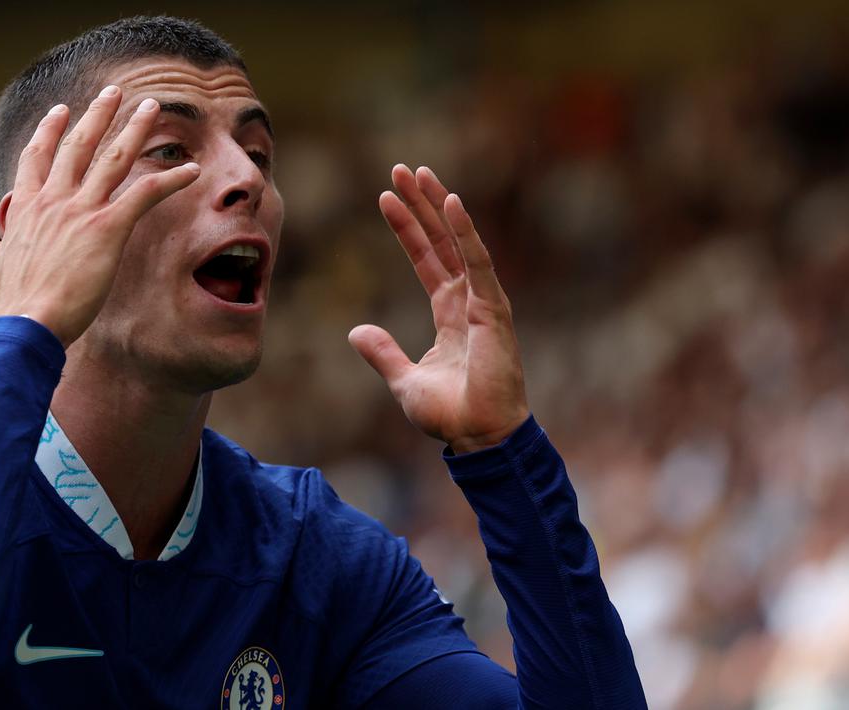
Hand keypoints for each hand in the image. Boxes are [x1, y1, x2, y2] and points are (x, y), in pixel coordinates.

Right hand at [0, 85, 200, 346]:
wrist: (26, 326)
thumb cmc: (12, 309)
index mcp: (25, 208)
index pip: (37, 158)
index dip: (50, 131)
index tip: (61, 110)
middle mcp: (53, 200)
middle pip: (78, 145)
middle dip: (98, 114)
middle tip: (115, 91)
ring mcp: (81, 210)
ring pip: (114, 157)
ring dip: (135, 128)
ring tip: (152, 105)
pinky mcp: (107, 228)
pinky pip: (146, 193)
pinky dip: (171, 179)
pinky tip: (193, 170)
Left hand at [349, 165, 529, 453]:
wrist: (480, 438)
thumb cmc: (451, 414)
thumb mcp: (404, 380)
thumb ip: (382, 353)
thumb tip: (354, 332)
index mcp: (451, 314)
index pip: (427, 260)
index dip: (407, 229)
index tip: (384, 198)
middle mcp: (469, 301)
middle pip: (442, 241)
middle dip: (421, 204)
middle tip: (401, 169)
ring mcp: (484, 302)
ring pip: (459, 242)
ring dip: (438, 205)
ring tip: (417, 173)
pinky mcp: (494, 310)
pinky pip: (478, 262)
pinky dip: (465, 232)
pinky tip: (451, 203)